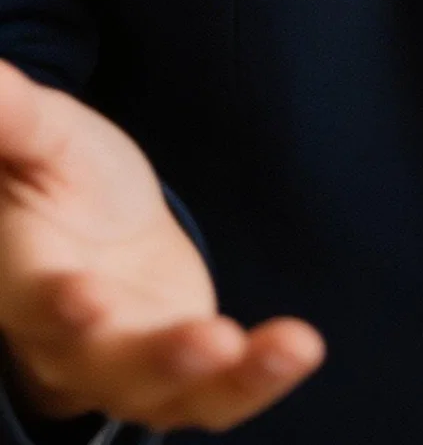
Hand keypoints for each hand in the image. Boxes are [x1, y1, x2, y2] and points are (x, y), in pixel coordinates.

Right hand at [0, 60, 322, 429]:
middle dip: (152, 358)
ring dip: (217, 378)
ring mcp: (125, 369)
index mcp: (26, 280)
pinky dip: (257, 380)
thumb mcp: (46, 138)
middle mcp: (68, 343)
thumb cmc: (63, 178)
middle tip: (206, 340)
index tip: (83, 298)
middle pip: (102, 364)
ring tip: (278, 348)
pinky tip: (301, 348)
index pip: (35, 303)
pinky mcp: (180, 378)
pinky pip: (215, 396)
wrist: (102, 234)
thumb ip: (15, 119)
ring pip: (162, 392)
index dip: (56, 308)